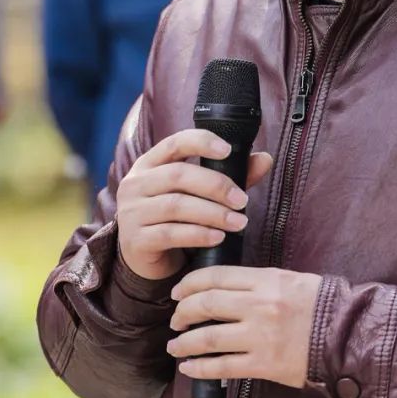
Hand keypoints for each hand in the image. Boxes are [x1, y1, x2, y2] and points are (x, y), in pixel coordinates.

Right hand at [116, 129, 273, 281]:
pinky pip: (170, 234)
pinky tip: (218, 238)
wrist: (143, 256)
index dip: (201, 142)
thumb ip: (229, 176)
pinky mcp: (135, 240)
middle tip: (242, 201)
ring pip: (176, 206)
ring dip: (213, 214)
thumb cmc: (173, 217)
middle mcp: (136, 183)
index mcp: (150, 164)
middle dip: (216, 186)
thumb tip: (265, 159)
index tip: (228, 150)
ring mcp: (131, 212)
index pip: (174, 143)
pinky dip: (199, 235)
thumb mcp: (196, 194)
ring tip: (239, 223)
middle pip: (178, 175)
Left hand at [167, 266, 322, 388]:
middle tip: (176, 320)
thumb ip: (260, 282)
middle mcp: (260, 305)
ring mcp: (261, 336)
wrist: (350, 338)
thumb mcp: (292, 281)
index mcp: (267, 279)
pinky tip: (189, 368)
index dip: (189, 284)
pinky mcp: (264, 364)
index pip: (215, 276)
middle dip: (182, 313)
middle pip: (205, 304)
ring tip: (175, 346)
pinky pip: (222, 366)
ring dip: (184, 343)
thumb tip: (225, 287)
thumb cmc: (323, 308)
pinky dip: (199, 368)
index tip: (178, 292)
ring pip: (207, 337)